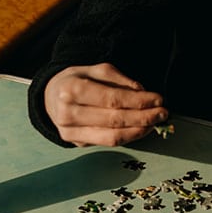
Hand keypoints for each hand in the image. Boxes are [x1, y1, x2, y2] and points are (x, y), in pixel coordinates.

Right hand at [44, 63, 168, 146]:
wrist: (49, 97)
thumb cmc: (75, 80)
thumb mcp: (94, 70)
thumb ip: (118, 79)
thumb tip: (141, 92)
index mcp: (71, 89)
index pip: (112, 99)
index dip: (138, 101)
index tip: (158, 99)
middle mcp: (68, 113)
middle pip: (114, 119)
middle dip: (144, 117)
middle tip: (163, 113)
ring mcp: (70, 131)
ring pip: (112, 136)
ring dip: (139, 131)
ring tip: (155, 123)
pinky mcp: (76, 143)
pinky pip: (108, 142)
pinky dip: (128, 136)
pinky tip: (140, 128)